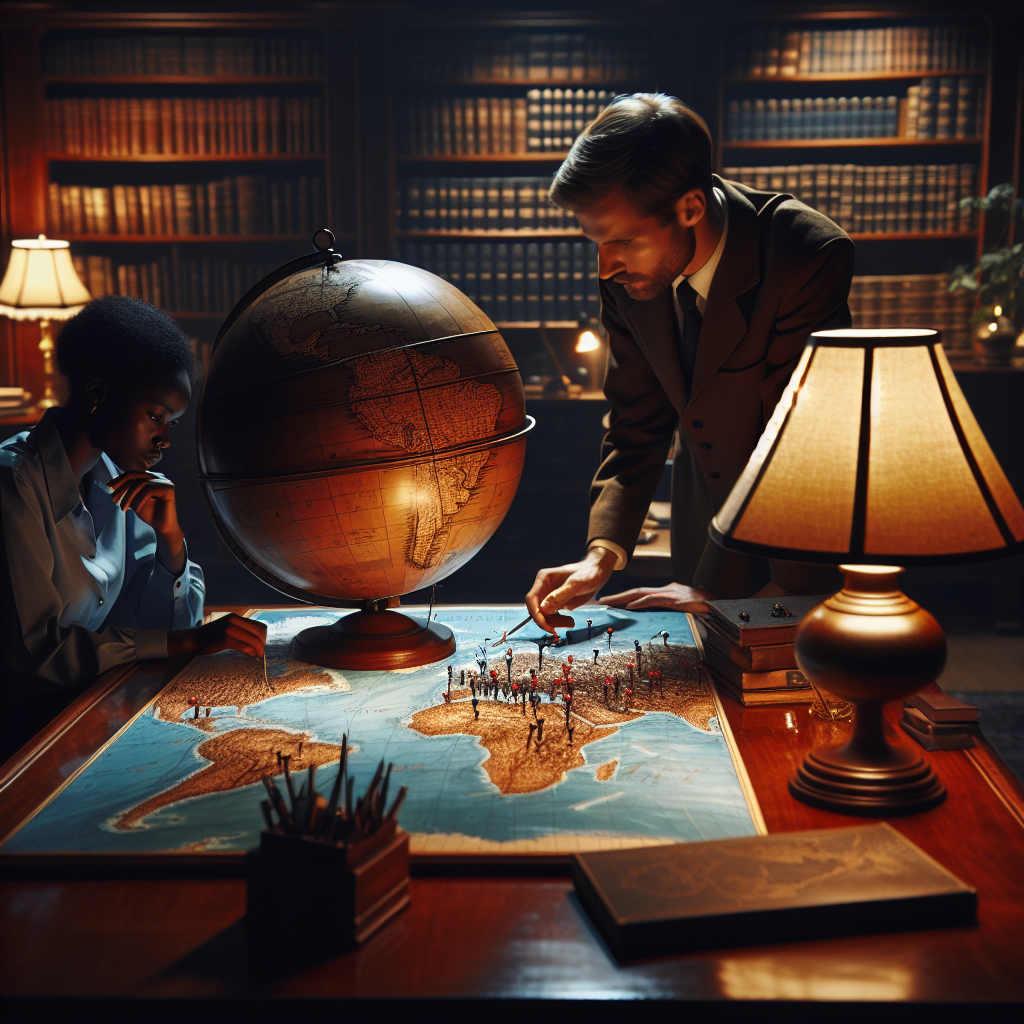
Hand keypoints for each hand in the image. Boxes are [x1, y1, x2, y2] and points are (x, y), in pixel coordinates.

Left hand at [108, 470, 184, 573]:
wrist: (163, 528)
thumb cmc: (150, 515)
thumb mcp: (134, 500)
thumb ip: (127, 491)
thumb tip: (111, 483)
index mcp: (152, 477)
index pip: (133, 474)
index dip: (120, 479)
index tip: (108, 486)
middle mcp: (160, 477)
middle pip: (136, 476)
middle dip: (122, 487)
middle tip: (113, 498)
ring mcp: (165, 482)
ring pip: (141, 484)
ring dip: (129, 497)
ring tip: (123, 508)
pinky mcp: (169, 489)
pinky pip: (149, 491)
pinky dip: (140, 500)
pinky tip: (136, 509)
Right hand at [168, 614, 267, 659]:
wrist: (192, 639)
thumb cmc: (210, 636)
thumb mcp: (226, 627)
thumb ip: (240, 630)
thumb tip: (257, 639)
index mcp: (235, 617)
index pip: (258, 625)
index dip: (263, 636)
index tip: (262, 645)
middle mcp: (233, 621)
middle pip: (258, 632)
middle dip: (263, 643)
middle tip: (261, 652)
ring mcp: (228, 629)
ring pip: (253, 640)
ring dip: (258, 649)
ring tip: (258, 655)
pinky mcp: (224, 639)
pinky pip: (244, 646)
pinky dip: (250, 652)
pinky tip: (251, 656)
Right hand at [526, 548, 617, 634]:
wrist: (598, 573)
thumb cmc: (588, 574)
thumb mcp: (575, 584)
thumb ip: (560, 596)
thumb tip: (544, 609)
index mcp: (544, 579)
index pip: (532, 598)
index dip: (535, 613)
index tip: (545, 625)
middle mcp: (544, 588)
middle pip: (536, 609)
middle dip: (544, 620)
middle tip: (556, 630)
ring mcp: (549, 596)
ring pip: (543, 615)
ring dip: (553, 622)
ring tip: (569, 622)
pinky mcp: (556, 603)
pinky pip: (552, 616)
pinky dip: (558, 622)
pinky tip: (569, 621)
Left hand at [599, 582, 714, 613]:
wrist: (717, 603)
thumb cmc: (702, 606)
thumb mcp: (682, 608)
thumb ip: (669, 610)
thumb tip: (658, 618)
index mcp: (664, 593)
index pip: (640, 594)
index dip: (624, 598)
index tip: (610, 603)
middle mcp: (663, 590)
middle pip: (635, 592)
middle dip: (617, 597)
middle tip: (601, 602)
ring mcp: (668, 593)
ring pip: (640, 594)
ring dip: (622, 598)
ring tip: (608, 603)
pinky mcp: (673, 599)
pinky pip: (654, 600)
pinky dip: (641, 602)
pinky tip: (630, 606)